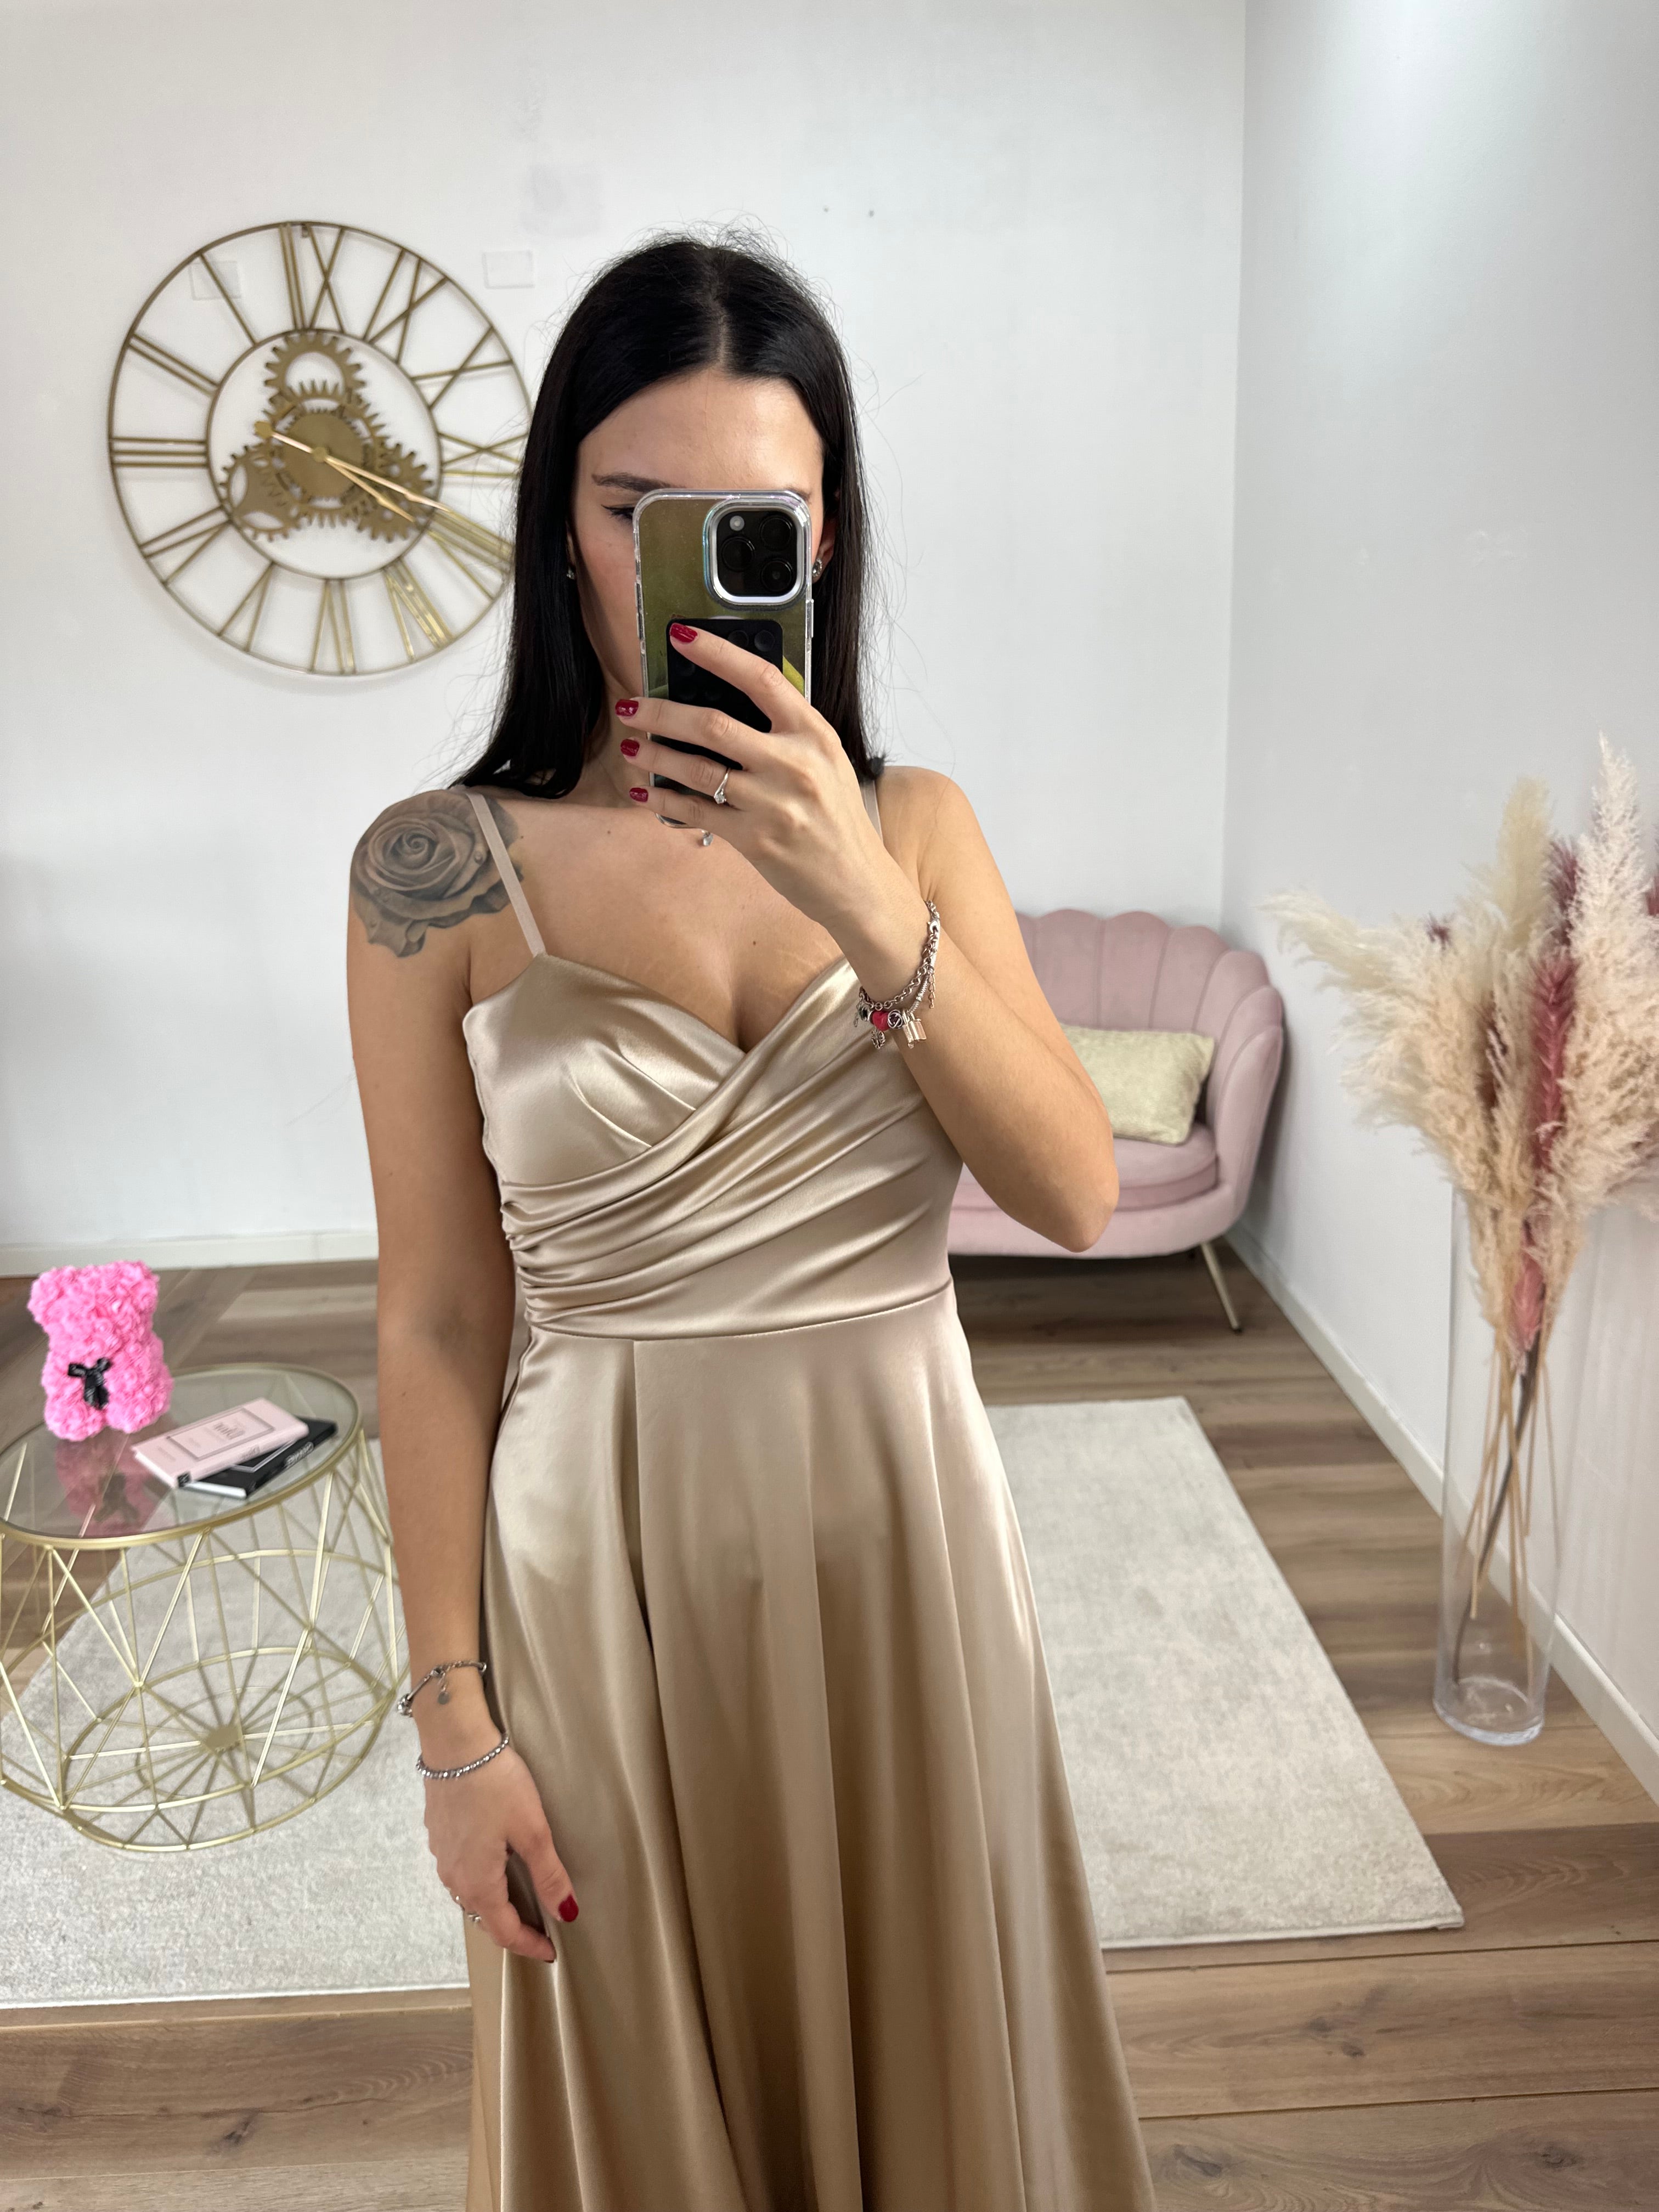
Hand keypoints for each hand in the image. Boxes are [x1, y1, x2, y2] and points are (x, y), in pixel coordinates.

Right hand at [422, 1734, 575, 1963]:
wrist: (454, 1743)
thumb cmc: (496, 1784)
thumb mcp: (532, 1829)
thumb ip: (549, 1874)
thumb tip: (566, 1913)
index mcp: (478, 1883)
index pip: (505, 1932)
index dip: (530, 1946)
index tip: (551, 1952)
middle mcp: (454, 1877)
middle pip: (484, 1917)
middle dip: (512, 1929)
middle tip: (540, 1931)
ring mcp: (442, 1856)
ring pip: (470, 1895)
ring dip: (495, 1905)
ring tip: (521, 1901)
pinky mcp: (439, 1835)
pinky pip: (461, 1872)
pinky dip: (481, 1881)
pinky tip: (495, 1866)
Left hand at [615, 624, 884, 935]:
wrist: (856, 881)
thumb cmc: (835, 818)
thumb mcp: (825, 761)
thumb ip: (785, 732)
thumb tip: (724, 702)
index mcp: (814, 735)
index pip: (761, 678)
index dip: (717, 653)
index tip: (681, 636)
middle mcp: (794, 764)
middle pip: (712, 723)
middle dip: (661, 712)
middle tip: (631, 705)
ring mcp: (773, 803)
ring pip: (696, 768)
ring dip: (653, 755)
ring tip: (629, 746)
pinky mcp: (754, 839)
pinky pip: (696, 810)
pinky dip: (663, 799)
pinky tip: (644, 791)